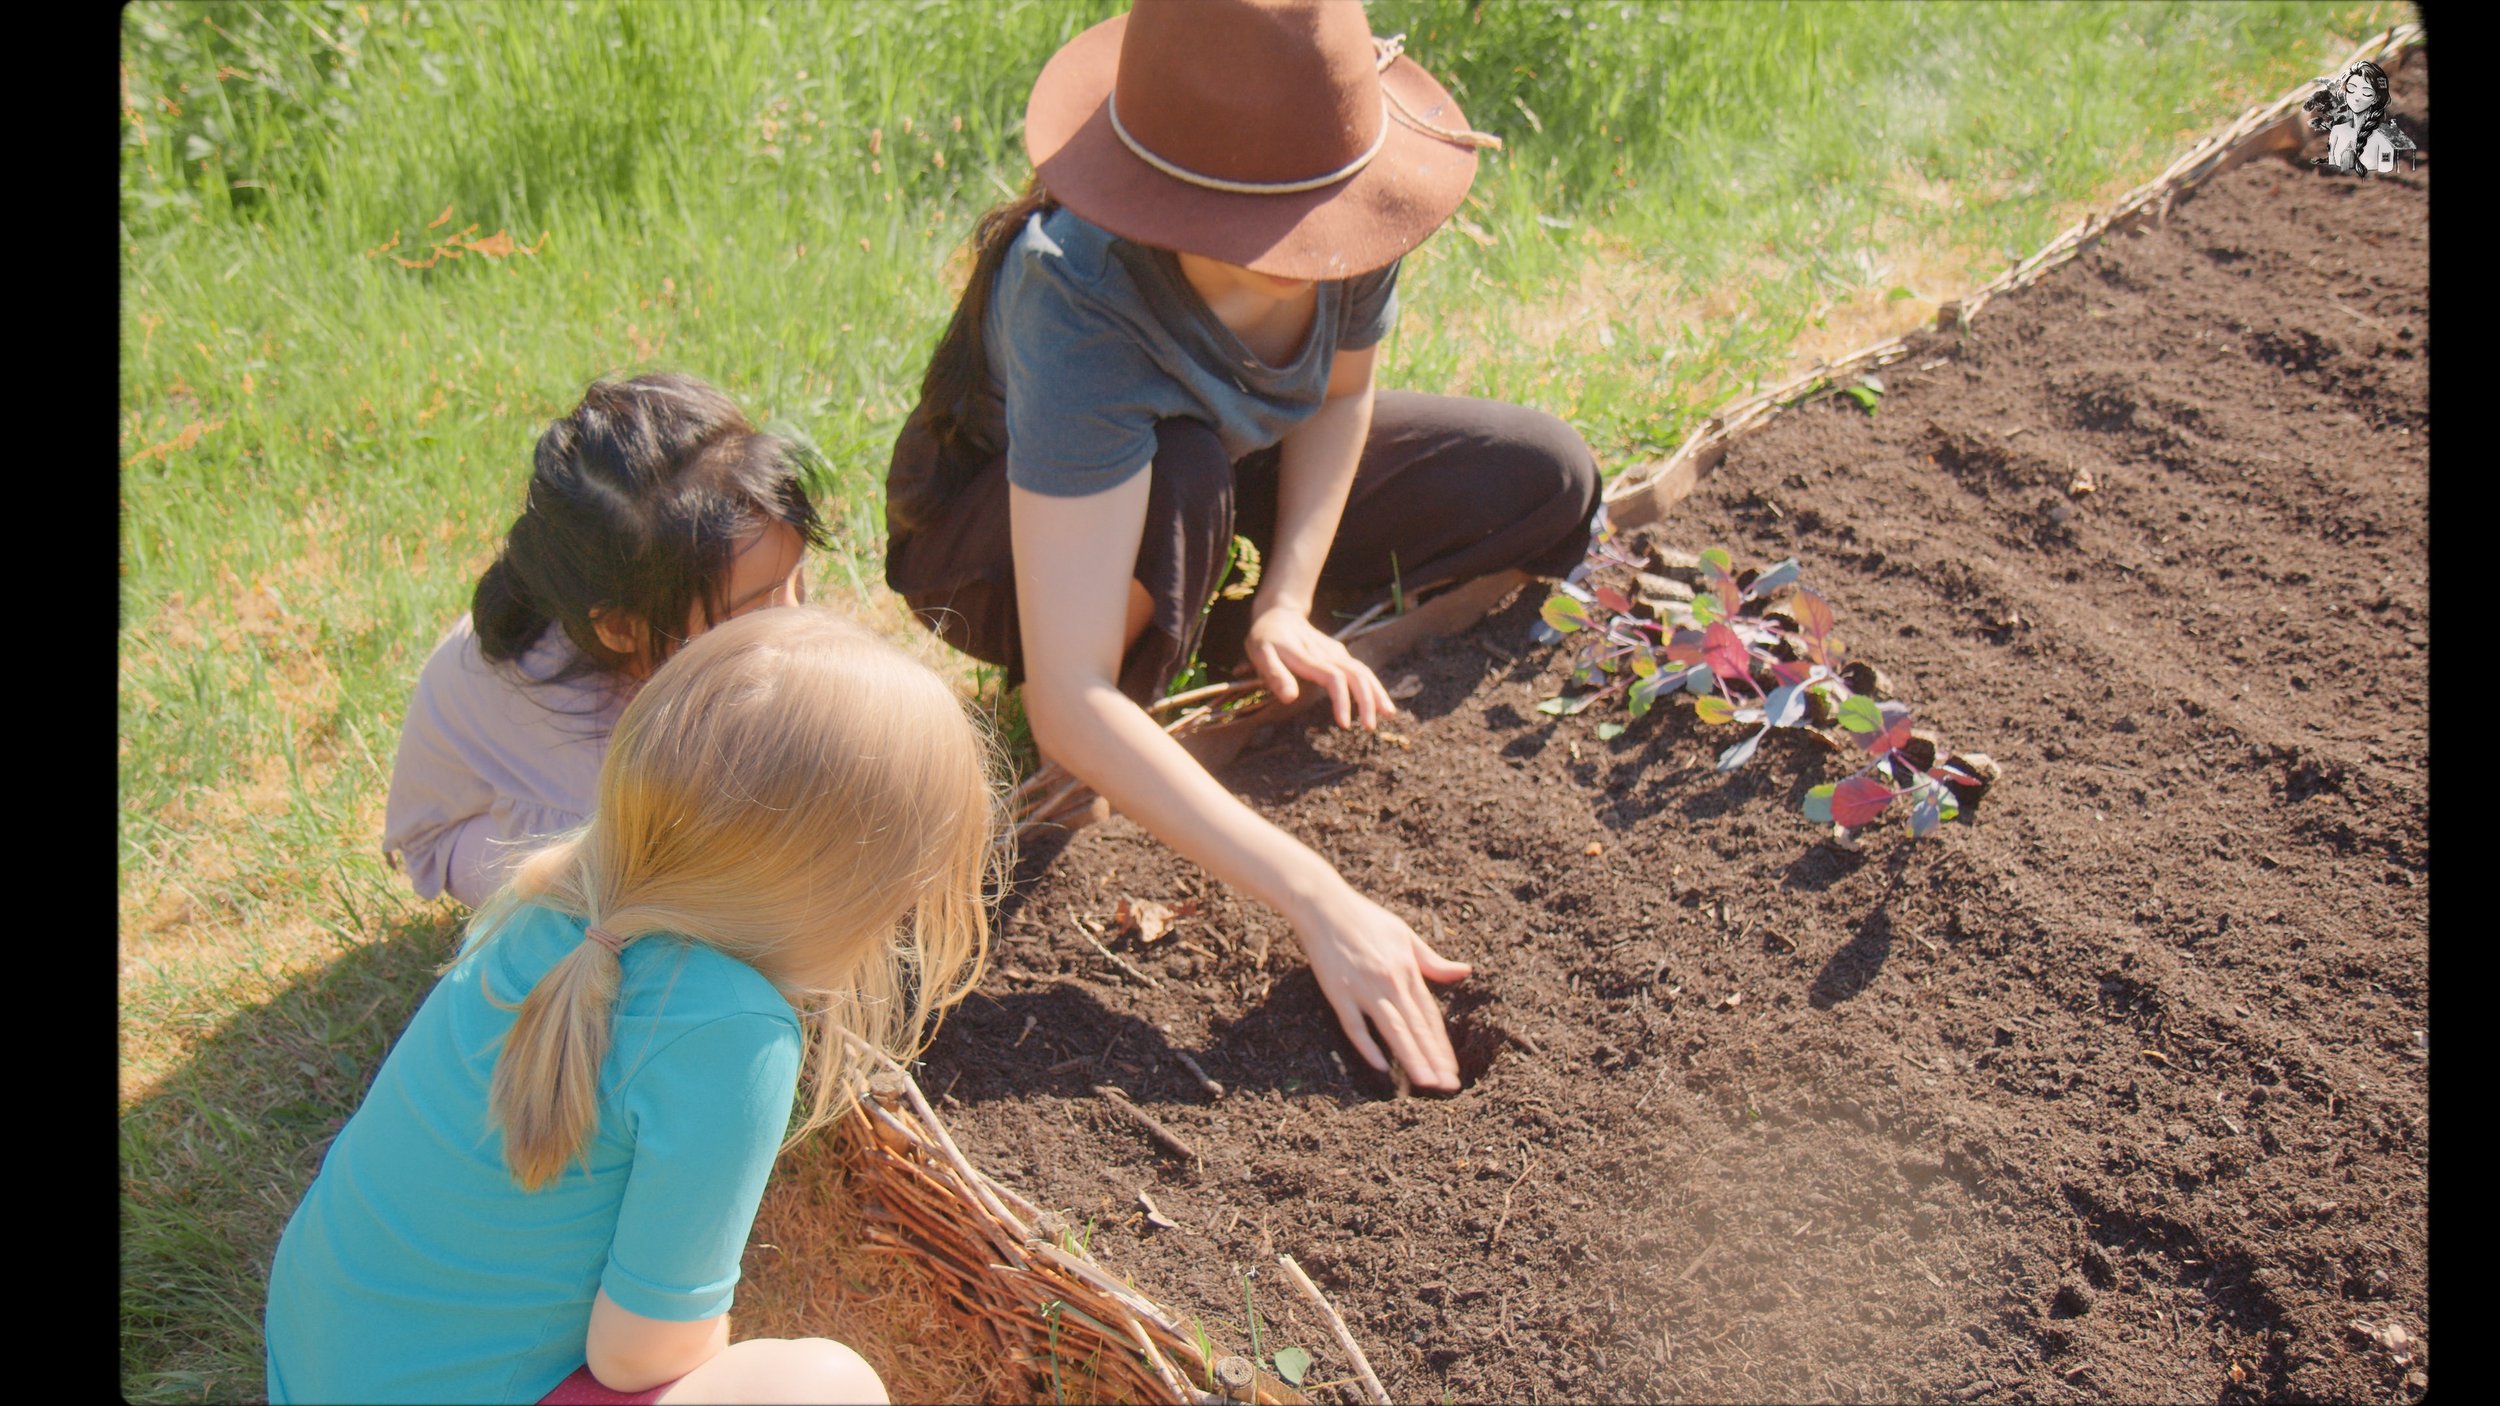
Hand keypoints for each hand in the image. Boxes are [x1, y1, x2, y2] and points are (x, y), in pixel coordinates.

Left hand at [1244, 605, 1397, 729]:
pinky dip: (1373, 686)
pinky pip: (1361, 670)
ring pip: (1363, 671)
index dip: (1342, 700)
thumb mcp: (1260, 654)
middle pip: (1356, 674)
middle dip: (1367, 700)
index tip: (1344, 724)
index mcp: (1308, 656)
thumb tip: (1290, 698)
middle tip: (1370, 727)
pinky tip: (1380, 702)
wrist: (1279, 614)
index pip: (1334, 677)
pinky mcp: (1340, 654)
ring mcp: (1336, 652)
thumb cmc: (1265, 638)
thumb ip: (1274, 675)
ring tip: (1389, 714)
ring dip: (1377, 692)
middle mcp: (1327, 653)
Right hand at [1292, 883, 1472, 1089]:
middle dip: (1433, 1059)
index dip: (1441, 1045)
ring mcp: (1363, 988)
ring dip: (1411, 1057)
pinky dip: (1367, 1045)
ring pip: (1393, 1030)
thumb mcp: (1405, 935)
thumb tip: (1464, 972)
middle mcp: (1390, 982)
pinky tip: (1380, 1066)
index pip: (1430, 1016)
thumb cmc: (1365, 918)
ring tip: (1425, 1083)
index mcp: (1407, 970)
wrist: (1324, 905)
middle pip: (1416, 1027)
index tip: (1451, 1070)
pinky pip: (1354, 1025)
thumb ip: (1433, 961)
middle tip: (1447, 1087)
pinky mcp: (1338, 992)